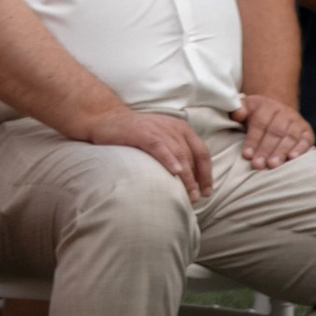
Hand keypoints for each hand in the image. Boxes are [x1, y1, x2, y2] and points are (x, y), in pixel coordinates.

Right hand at [86, 102, 211, 197]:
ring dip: (187, 175)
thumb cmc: (136, 133)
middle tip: (197, 198)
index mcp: (181, 128)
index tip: (208, 191)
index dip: (207, 173)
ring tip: (189, 194)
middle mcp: (173, 127)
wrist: (107, 118)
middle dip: (198, 178)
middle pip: (193, 155)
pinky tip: (175, 172)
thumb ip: (175, 152)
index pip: (202, 152)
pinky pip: (159, 147)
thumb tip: (190, 179)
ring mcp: (158, 129)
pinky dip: (169, 159)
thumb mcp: (161, 139)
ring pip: (179, 153)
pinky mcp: (142, 133)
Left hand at [235, 89, 313, 169]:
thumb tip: (239, 113)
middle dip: (266, 149)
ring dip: (281, 151)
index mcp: (266, 106)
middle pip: (275, 131)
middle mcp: (284, 112)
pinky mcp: (307, 131)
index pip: (260, 123)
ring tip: (272, 165)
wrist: (277, 111)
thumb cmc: (256, 116)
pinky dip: (301, 149)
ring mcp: (297, 121)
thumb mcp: (245, 108)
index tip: (247, 154)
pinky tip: (293, 158)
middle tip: (258, 164)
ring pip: (290, 136)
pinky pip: (306, 140)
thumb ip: (238, 110)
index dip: (253, 139)